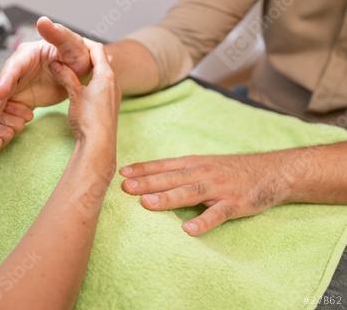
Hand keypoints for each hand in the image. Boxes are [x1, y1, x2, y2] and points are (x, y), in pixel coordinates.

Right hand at [0, 16, 90, 129]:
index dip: (6, 79)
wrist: (80, 73)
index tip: (0, 92)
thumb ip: (58, 35)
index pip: (13, 67)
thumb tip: (44, 20)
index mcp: (27, 54)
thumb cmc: (77, 55)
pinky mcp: (19, 98)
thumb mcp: (72, 45)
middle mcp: (16, 69)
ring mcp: (15, 85)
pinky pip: (5, 110)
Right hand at [49, 40, 120, 170]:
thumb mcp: (74, 94)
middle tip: (72, 51)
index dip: (84, 42)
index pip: (97, 49)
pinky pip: (103, 87)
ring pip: (103, 74)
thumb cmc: (88, 118)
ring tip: (76, 66)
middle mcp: (114, 83)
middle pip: (102, 60)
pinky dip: (93, 81)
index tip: (71, 39)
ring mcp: (114, 95)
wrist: (99, 144)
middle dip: (88, 54)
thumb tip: (55, 63)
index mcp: (106, 75)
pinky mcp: (110, 106)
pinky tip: (84, 87)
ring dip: (91, 68)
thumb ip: (66, 76)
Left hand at [119, 152, 293, 235]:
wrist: (271, 171)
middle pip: (171, 178)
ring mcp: (218, 188)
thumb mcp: (204, 164)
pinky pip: (217, 214)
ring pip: (189, 193)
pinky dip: (203, 221)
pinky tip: (188, 230)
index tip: (122, 174)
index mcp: (193, 164)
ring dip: (168, 198)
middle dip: (147, 183)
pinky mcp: (235, 203)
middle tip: (125, 188)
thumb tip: (149, 179)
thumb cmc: (230, 170)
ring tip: (148, 204)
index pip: (163, 166)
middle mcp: (202, 173)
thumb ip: (180, 172)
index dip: (143, 169)